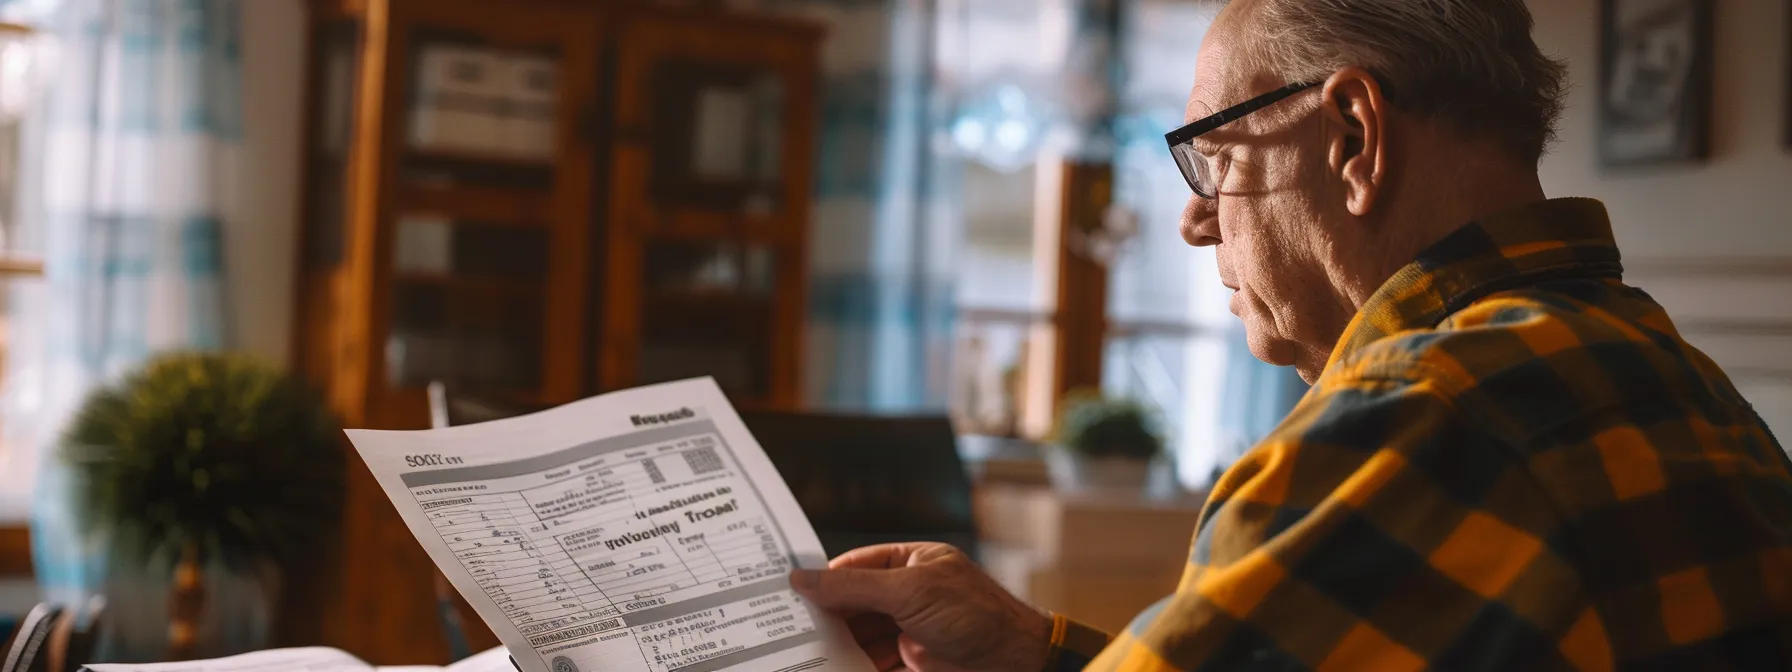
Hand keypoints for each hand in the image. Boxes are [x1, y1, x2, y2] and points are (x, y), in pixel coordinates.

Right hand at [790, 542, 1052, 671]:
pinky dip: (852, 664)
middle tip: (787, 624)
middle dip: (827, 613)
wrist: (1014, 663)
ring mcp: (911, 628)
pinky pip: (872, 660)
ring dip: (836, 643)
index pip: (858, 564)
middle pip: (855, 601)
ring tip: (801, 650)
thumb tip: (805, 578)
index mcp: (913, 563)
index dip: (825, 576)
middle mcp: (910, 593)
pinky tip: (831, 666)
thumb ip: (854, 586)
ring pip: (861, 634)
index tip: (790, 589)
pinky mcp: (913, 660)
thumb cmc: (976, 615)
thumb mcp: (909, 592)